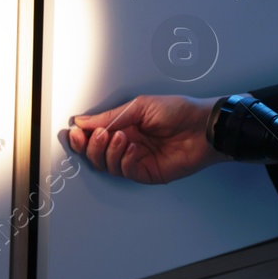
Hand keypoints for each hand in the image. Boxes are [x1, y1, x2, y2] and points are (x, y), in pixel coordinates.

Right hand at [69, 95, 227, 183]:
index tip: (74, 131)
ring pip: (107, 165)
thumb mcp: (141, 106)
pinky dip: (124, 160)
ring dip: (108, 151)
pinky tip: (132, 148)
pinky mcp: (147, 172)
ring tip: (120, 137)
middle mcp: (127, 143)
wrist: (203, 126)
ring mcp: (136, 159)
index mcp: (124, 126)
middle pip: (95, 153)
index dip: (81, 136)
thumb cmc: (179, 111)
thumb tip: (83, 121)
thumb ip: (111, 116)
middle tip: (96, 135)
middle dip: (90, 145)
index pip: (94, 135)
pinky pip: (125, 172)